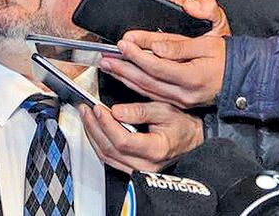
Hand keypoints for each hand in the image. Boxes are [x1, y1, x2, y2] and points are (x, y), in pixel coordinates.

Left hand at [80, 101, 202, 173]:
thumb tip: (116, 111)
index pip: (123, 141)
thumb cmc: (182, 126)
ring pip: (107, 156)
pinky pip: (110, 159)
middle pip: (110, 149)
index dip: (106, 124)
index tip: (97, 108)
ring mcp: (139, 169)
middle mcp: (146, 164)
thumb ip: (140, 111)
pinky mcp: (133, 169)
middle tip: (86, 109)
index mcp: (156, 149)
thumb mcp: (165, 110)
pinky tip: (94, 130)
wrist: (192, 139)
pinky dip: (99, 143)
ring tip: (87, 116)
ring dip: (93, 135)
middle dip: (94, 127)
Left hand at [100, 0, 230, 107]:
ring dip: (125, 78)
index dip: (138, 54)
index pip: (158, 66)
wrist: (241, 78)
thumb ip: (182, 44)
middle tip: (106, 57)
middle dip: (124, 68)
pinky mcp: (177, 104)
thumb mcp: (210, 42)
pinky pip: (152, 95)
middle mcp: (185, 93)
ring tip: (108, 66)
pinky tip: (123, 78)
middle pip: (147, 80)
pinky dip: (135, 86)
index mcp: (193, 77)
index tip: (123, 43)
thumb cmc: (225, 57)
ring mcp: (181, 101)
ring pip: (147, 90)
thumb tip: (158, 47)